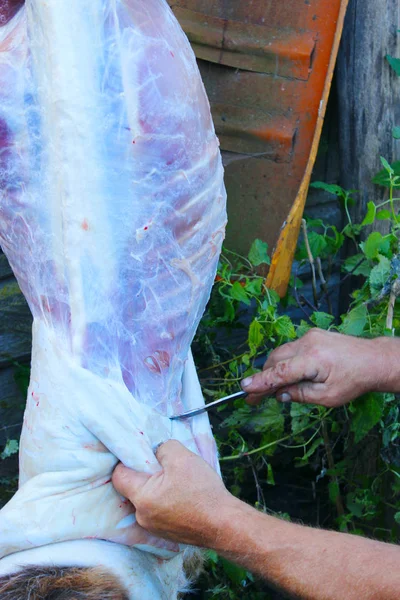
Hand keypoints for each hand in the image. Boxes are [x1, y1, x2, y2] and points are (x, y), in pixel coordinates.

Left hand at [112, 440, 231, 546]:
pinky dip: (166, 501)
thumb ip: (162, 447)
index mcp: (142, 497)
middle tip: (165, 466)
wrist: (225, 525)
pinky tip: (184, 496)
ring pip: (147, 500)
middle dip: (146, 474)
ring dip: (157, 488)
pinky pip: (159, 511)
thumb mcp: (182, 457)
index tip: (143, 453)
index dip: (128, 460)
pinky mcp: (166, 533)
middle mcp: (142, 516)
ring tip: (178, 482)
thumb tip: (155, 450)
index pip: (119, 475)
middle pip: (133, 488)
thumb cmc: (202, 491)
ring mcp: (153, 528)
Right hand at [241, 329, 387, 407]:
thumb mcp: (328, 397)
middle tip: (256, 397)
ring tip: (277, 389)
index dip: (260, 382)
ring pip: (281, 352)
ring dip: (275, 369)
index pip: (279, 372)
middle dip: (265, 377)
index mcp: (313, 360)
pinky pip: (291, 348)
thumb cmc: (354, 381)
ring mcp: (309, 336)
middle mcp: (308, 343)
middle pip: (275, 359)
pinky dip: (286, 361)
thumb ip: (301, 395)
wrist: (373, 360)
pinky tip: (291, 374)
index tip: (244, 389)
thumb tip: (280, 395)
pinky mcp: (312, 334)